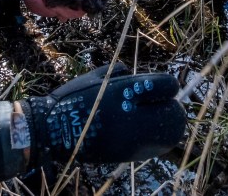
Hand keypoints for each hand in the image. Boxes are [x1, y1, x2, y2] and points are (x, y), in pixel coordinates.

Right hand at [24, 63, 185, 165]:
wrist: (54, 130)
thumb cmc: (75, 98)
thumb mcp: (97, 77)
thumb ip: (121, 73)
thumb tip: (139, 74)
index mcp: (124, 90)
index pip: (166, 85)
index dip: (168, 85)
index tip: (166, 87)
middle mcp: (131, 114)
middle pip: (173, 112)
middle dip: (174, 108)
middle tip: (169, 105)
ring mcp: (130, 137)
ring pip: (169, 133)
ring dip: (170, 125)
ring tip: (163, 121)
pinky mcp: (126, 154)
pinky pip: (155, 147)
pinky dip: (158, 139)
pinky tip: (150, 134)